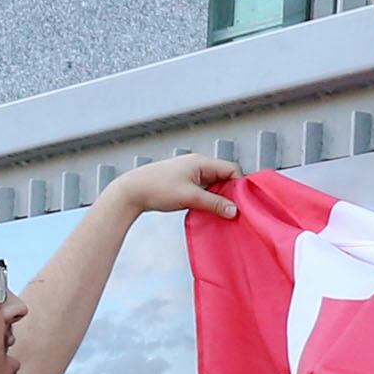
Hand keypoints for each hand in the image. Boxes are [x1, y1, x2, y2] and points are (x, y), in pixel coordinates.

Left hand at [109, 155, 242, 217]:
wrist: (132, 191)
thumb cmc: (157, 189)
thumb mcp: (190, 197)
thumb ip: (214, 204)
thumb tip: (234, 210)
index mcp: (201, 162)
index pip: (231, 169)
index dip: (239, 185)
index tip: (241, 203)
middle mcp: (197, 164)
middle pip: (224, 176)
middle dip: (230, 193)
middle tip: (231, 210)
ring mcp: (190, 173)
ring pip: (214, 184)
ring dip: (218, 197)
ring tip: (218, 211)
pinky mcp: (184, 182)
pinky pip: (204, 189)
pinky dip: (207, 198)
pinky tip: (206, 210)